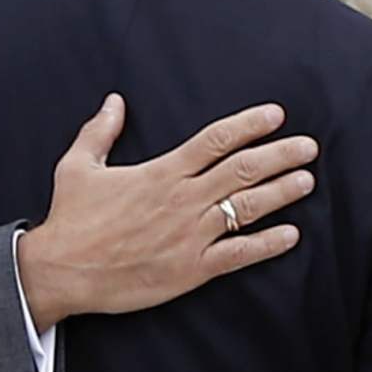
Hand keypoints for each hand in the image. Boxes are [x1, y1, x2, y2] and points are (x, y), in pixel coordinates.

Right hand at [19, 95, 316, 329]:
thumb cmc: (70, 218)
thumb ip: (100, 131)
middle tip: (307, 147)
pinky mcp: (192, 268)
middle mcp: (181, 200)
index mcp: (159, 173)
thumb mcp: (77, 165)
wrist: (64, 269)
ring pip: (247, 208)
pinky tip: (290, 235)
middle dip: (280, 155)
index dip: (248, 126)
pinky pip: (239, 253)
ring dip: (282, 192)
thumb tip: (114, 102)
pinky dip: (267, 244)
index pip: (214, 141)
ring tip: (305, 181)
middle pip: (242, 170)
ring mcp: (190, 235)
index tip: (274, 116)